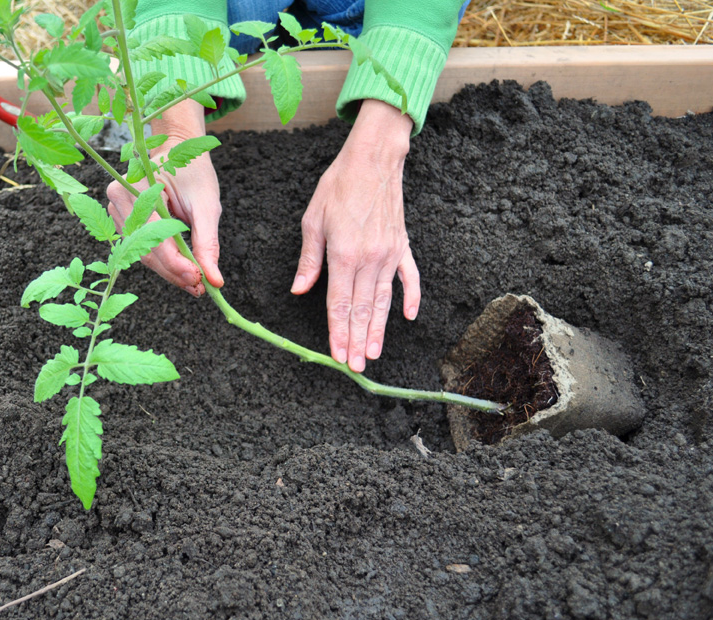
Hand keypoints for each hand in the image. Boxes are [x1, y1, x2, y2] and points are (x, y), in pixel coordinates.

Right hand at [105, 100, 223, 296]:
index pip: (155, 237)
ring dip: (170, 271)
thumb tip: (214, 279)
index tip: (200, 280)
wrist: (178, 149)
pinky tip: (184, 270)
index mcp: (137, 188)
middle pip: (147, 250)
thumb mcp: (206, 204)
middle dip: (176, 273)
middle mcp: (119, 199)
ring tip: (196, 282)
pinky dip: (164, 262)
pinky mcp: (123, 220)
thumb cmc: (193, 171)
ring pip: (144, 253)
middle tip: (201, 287)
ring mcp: (116, 210)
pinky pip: (142, 248)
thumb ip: (208, 242)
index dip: (177, 264)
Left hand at [291, 100, 419, 372]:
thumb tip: (300, 290)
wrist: (374, 158)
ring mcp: (389, 254)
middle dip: (358, 340)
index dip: (338, 332)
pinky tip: (408, 318)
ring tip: (374, 353)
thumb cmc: (339, 186)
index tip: (338, 356)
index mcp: (344, 254)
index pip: (339, 303)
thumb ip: (309, 259)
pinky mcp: (402, 246)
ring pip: (384, 301)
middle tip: (356, 367)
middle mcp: (369, 259)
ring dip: (379, 329)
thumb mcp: (313, 220)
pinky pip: (409, 278)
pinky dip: (411, 298)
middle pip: (362, 308)